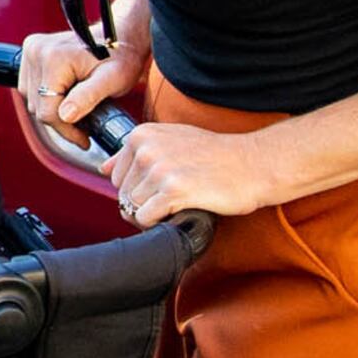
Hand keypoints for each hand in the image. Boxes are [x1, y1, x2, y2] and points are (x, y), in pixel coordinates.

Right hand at [20, 30, 147, 145]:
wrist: (122, 34)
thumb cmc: (122, 57)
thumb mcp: (113, 80)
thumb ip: (88, 97)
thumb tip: (65, 115)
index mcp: (54, 58)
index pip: (47, 109)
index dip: (66, 130)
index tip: (84, 140)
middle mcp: (37, 50)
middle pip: (37, 106)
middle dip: (61, 120)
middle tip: (86, 126)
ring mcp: (31, 49)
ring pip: (32, 98)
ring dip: (53, 108)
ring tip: (79, 108)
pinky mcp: (31, 51)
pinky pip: (30, 87)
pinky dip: (47, 97)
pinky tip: (67, 95)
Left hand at [107, 119, 281, 223]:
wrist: (254, 164)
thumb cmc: (217, 155)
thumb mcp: (173, 140)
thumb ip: (137, 152)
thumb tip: (104, 168)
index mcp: (142, 135)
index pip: (116, 176)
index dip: (138, 188)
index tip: (162, 186)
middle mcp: (147, 149)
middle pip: (123, 194)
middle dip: (145, 203)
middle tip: (174, 198)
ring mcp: (159, 169)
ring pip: (133, 209)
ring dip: (155, 214)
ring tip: (180, 203)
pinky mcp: (173, 191)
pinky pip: (145, 218)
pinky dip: (160, 222)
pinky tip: (180, 211)